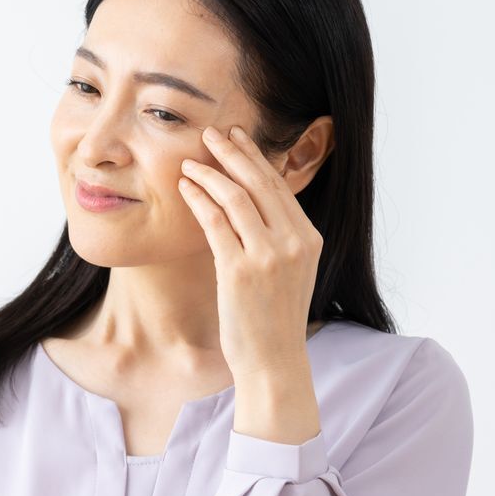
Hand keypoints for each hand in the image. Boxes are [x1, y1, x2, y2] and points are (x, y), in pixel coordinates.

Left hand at [177, 124, 322, 379]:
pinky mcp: (239, 271)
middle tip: (210, 134)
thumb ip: (280, 238)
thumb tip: (252, 203)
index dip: (255, 157)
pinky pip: (215, 222)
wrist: (274, 361)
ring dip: (209, 173)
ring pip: (235, 197)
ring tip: (190, 162)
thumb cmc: (275, 319)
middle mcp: (294, 243)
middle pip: (259, 183)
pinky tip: (185, 188)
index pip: (279, 186)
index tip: (236, 138)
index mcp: (309, 239)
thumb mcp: (291, 272)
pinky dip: (198, 199)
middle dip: (232, 152)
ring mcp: (268, 256)